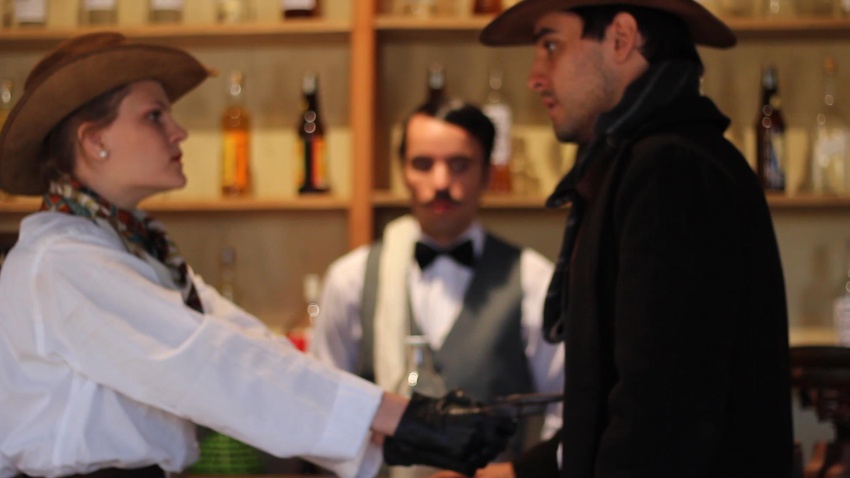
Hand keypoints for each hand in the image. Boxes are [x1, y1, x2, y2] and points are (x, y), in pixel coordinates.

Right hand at [383, 390, 516, 475]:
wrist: (419, 426)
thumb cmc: (436, 410)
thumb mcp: (455, 400)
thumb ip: (471, 403)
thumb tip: (481, 404)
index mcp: (483, 418)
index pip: (509, 426)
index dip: (509, 426)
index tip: (507, 426)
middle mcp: (481, 435)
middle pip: (503, 444)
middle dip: (499, 441)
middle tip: (494, 439)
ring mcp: (472, 450)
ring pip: (490, 457)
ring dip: (487, 453)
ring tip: (480, 447)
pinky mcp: (462, 462)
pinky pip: (477, 466)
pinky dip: (475, 463)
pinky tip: (470, 456)